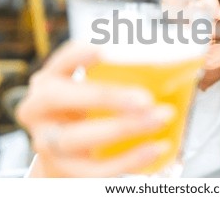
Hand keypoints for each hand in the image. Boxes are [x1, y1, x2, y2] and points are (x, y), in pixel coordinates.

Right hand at [16, 41, 173, 176]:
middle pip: (62, 98)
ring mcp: (47, 141)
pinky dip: (129, 159)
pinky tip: (156, 148)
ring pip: (77, 137)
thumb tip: (180, 63)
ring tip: (160, 118)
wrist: (68, 154)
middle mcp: (40, 108)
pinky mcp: (63, 169)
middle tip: (146, 98)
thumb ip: (125, 76)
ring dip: (123, 128)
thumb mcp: (95, 89)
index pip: (61, 61)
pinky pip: (94, 168)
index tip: (104, 51)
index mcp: (51, 80)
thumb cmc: (89, 111)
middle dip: (105, 96)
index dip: (79, 54)